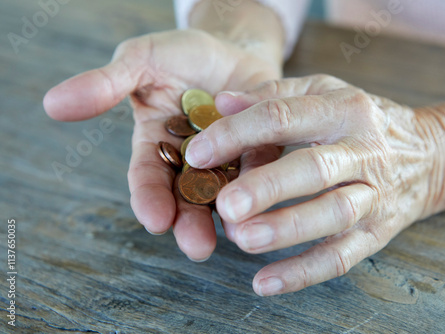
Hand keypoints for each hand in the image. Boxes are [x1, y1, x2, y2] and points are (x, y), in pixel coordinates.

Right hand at [43, 29, 280, 260]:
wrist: (233, 47)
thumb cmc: (183, 53)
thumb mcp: (142, 60)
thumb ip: (106, 84)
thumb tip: (51, 103)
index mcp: (156, 144)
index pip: (147, 178)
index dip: (149, 199)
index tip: (154, 220)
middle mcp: (191, 162)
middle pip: (186, 199)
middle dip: (190, 223)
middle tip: (197, 247)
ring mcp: (228, 161)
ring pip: (225, 195)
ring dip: (229, 218)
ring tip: (236, 237)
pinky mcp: (262, 154)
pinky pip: (264, 173)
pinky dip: (265, 189)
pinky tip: (270, 205)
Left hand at [185, 74, 444, 294]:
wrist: (430, 154)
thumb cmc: (361, 121)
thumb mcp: (325, 93)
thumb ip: (273, 95)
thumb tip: (221, 103)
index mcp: (343, 109)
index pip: (284, 116)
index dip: (237, 134)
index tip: (197, 153)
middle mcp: (363, 151)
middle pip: (314, 169)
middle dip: (268, 187)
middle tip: (225, 204)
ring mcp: (374, 194)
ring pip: (332, 215)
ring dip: (286, 230)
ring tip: (242, 240)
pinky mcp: (379, 232)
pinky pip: (342, 257)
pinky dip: (303, 273)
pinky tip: (264, 283)